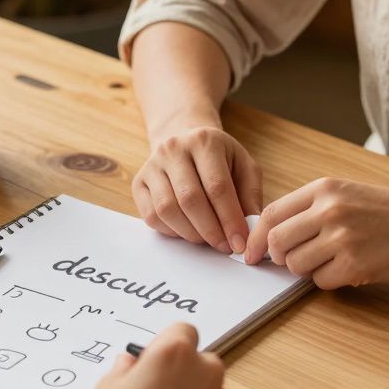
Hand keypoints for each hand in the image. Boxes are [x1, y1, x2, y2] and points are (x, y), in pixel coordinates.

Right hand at [133, 125, 261, 254]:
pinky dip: (172, 231)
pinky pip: (151, 216)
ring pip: (167, 209)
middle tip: (225, 247)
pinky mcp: (139, 182)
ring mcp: (152, 165)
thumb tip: (250, 229)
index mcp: (204, 141)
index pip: (218, 186)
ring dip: (190, 233)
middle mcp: (173, 149)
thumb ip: (250, 196)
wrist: (186, 143)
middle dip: (211, 230)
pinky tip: (188, 231)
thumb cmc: (220, 160)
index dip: (230, 219)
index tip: (240, 242)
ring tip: (208, 240)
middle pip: (190, 199)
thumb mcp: (244, 167)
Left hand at [243, 178, 388, 288]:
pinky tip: (352, 269)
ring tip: (334, 261)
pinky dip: (331, 280)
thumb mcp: (350, 194)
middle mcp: (329, 210)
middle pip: (277, 242)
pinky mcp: (356, 265)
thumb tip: (274, 235)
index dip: (256, 237)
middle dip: (281, 258)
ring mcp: (342, 238)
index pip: (271, 213)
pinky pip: (322, 282)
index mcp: (325, 188)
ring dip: (308, 270)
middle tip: (295, 261)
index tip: (251, 253)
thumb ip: (313, 209)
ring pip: (297, 266)